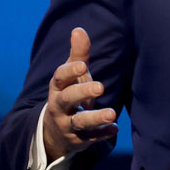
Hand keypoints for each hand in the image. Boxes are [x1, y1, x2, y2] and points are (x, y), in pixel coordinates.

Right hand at [41, 27, 118, 160]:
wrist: (55, 129)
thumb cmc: (69, 93)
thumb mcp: (72, 75)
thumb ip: (78, 54)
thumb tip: (78, 29)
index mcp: (58, 87)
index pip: (60, 78)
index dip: (70, 71)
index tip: (83, 65)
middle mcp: (59, 106)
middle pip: (67, 99)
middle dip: (82, 92)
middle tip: (101, 87)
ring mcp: (67, 124)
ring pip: (79, 122)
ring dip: (95, 118)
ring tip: (112, 114)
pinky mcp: (78, 139)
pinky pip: (90, 138)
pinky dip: (102, 134)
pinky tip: (114, 129)